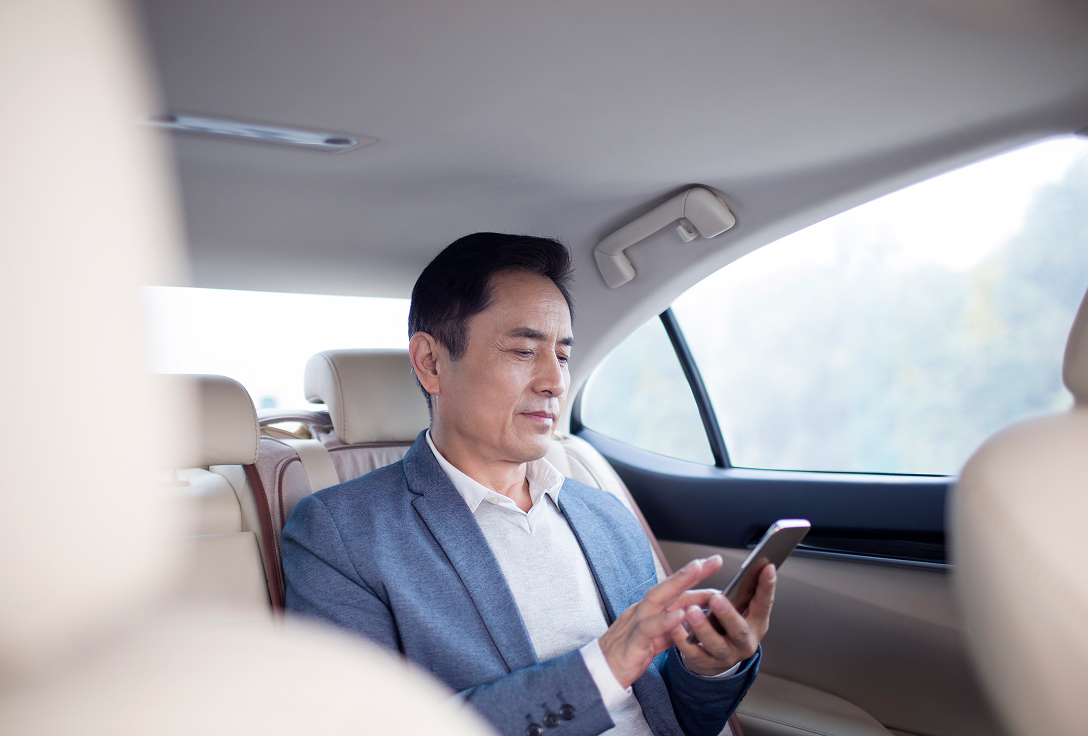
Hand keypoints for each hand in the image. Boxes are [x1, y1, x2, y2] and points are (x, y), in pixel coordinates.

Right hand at [597, 556, 723, 688]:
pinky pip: (648, 629)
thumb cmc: (628, 654)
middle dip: (690, 572)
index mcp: (648, 610)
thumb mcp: (656, 639)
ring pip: (656, 598)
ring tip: (697, 570)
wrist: (600, 674)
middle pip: (667, 586)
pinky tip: (680, 614)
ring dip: (678, 583)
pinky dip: (665, 620)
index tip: (714, 565)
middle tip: (713, 560)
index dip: (695, 578)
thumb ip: (673, 628)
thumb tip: (694, 619)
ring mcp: (635, 624)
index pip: (674, 590)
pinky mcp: (632, 643)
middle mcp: (642, 611)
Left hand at [666, 563, 775, 676]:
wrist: (714, 659)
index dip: (767, 587)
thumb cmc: (726, 625)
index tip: (767, 566)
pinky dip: (682, 639)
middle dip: (728, 614)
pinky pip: (693, 652)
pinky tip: (674, 626)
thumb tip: (736, 564)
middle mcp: (744, 642)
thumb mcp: (738, 609)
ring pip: (715, 644)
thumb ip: (739, 591)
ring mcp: (725, 655)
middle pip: (739, 630)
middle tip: (716, 598)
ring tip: (691, 611)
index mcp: (756, 624)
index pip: (764, 604)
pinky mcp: (705, 663)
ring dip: (703, 627)